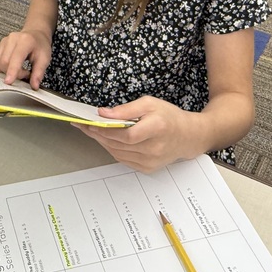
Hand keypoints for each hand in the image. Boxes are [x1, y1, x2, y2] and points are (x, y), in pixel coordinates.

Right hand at [0, 29, 51, 87]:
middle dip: (14, 73)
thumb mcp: (45, 59)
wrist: (35, 34)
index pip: (16, 57)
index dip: (12, 70)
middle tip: (25, 73)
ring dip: (5, 70)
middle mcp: (12, 39)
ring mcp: (3, 42)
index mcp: (25, 40)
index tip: (9, 82)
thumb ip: (38, 73)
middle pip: (5, 61)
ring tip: (17, 69)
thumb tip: (34, 86)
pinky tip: (8, 66)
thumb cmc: (39, 46)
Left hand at [76, 96, 203, 172]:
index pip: (126, 134)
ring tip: (92, 131)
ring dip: (102, 142)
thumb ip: (126, 109)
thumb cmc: (168, 117)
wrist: (188, 136)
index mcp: (157, 128)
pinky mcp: (148, 168)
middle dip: (98, 134)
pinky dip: (112, 149)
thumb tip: (103, 113)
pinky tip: (107, 140)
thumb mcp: (149, 103)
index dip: (106, 130)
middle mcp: (154, 148)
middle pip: (119, 144)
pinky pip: (123, 159)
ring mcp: (151, 161)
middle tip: (84, 125)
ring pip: (118, 153)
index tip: (90, 122)